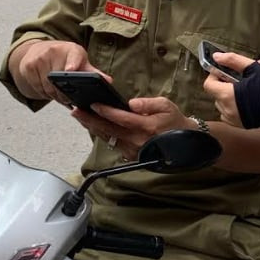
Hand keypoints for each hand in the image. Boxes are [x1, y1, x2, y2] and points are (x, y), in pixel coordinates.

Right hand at [17, 40, 112, 104]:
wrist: (39, 51)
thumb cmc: (64, 58)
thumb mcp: (80, 61)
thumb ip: (93, 72)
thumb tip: (108, 81)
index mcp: (71, 49)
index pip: (74, 56)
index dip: (72, 64)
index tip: (70, 71)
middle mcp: (54, 50)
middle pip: (60, 80)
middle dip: (65, 93)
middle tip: (69, 99)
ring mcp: (39, 58)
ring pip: (48, 87)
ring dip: (55, 96)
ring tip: (61, 95)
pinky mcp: (28, 66)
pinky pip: (38, 88)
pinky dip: (44, 93)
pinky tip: (48, 90)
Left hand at [71, 97, 194, 160]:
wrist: (184, 143)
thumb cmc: (174, 120)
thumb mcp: (165, 105)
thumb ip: (148, 103)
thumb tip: (131, 103)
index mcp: (146, 127)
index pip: (121, 118)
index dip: (106, 111)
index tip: (93, 104)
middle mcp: (137, 140)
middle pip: (109, 130)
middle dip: (90, 120)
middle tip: (75, 111)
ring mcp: (133, 150)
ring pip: (108, 138)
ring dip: (93, 127)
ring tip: (80, 116)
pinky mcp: (130, 156)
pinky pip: (113, 143)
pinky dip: (102, 134)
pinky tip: (94, 126)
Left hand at [202, 52, 256, 126]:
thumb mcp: (252, 67)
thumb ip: (232, 60)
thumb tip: (216, 56)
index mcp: (227, 95)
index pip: (208, 84)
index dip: (214, 76)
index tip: (223, 71)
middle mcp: (227, 110)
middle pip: (214, 95)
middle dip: (221, 86)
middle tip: (235, 79)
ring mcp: (234, 120)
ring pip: (221, 106)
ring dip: (226, 97)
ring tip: (241, 90)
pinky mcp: (242, 125)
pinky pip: (229, 115)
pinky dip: (232, 108)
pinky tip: (244, 101)